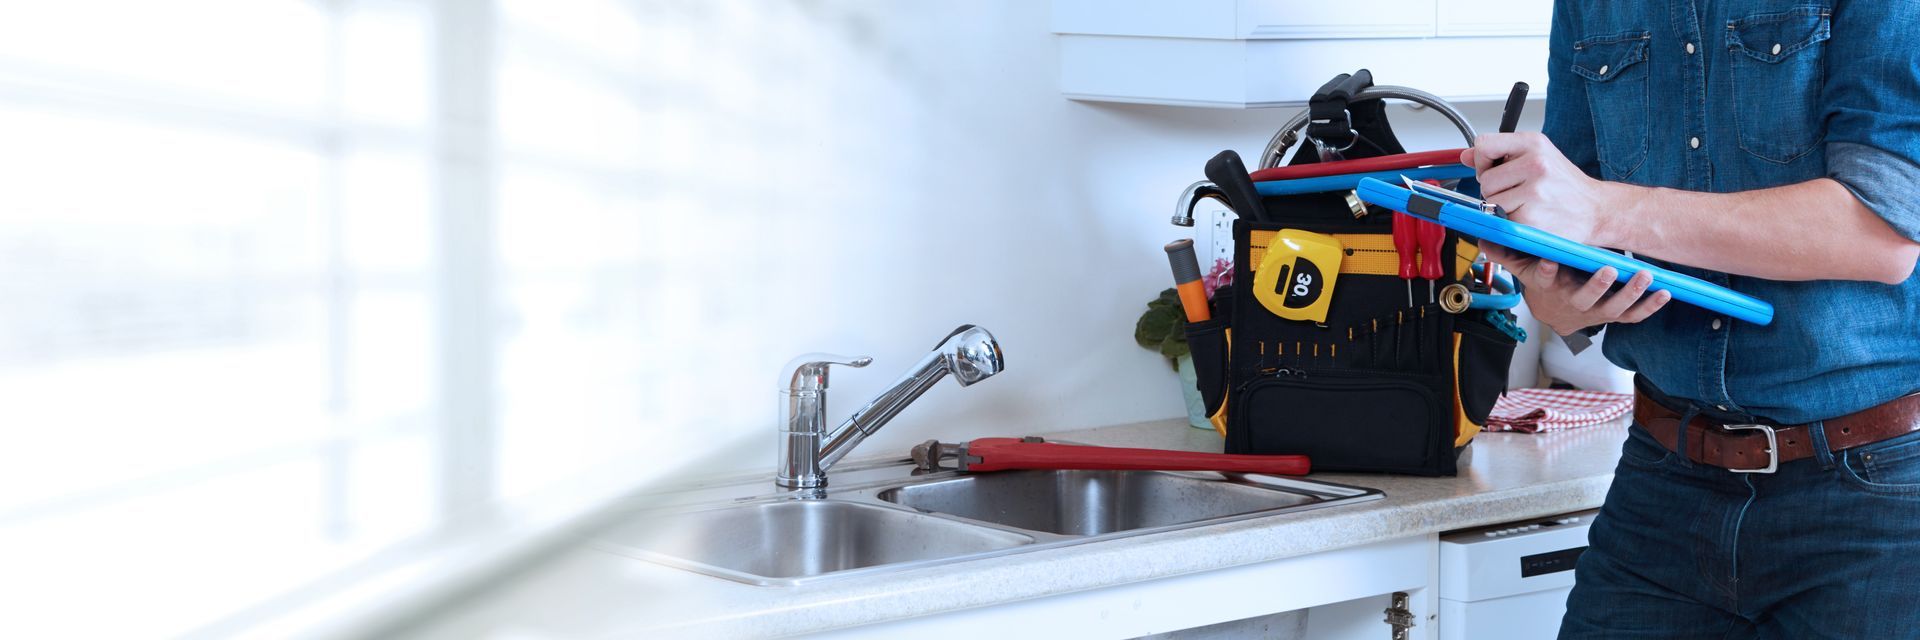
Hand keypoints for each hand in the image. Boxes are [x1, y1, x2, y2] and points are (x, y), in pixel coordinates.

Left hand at [1460, 133, 1626, 246]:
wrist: (1597, 211)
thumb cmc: (1565, 186)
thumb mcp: (1537, 157)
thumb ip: (1500, 154)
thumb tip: (1465, 155)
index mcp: (1534, 143)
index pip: (1484, 144)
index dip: (1482, 160)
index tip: (1493, 168)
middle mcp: (1535, 163)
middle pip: (1484, 178)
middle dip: (1495, 189)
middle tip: (1518, 192)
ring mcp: (1534, 191)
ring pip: (1490, 201)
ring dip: (1502, 207)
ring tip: (1527, 204)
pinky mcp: (1531, 217)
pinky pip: (1501, 220)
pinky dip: (1511, 222)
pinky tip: (1531, 216)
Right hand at [1481, 242, 1669, 335]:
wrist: (1557, 315)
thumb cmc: (1544, 286)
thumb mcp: (1521, 269)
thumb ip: (1505, 252)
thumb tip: (1483, 234)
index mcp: (1551, 288)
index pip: (1545, 280)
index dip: (1545, 271)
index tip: (1549, 261)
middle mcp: (1574, 301)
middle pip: (1586, 298)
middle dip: (1597, 285)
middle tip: (1608, 269)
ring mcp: (1596, 310)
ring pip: (1614, 307)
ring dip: (1631, 293)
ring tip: (1644, 275)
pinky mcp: (1614, 316)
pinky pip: (1634, 315)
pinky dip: (1650, 306)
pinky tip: (1664, 293)